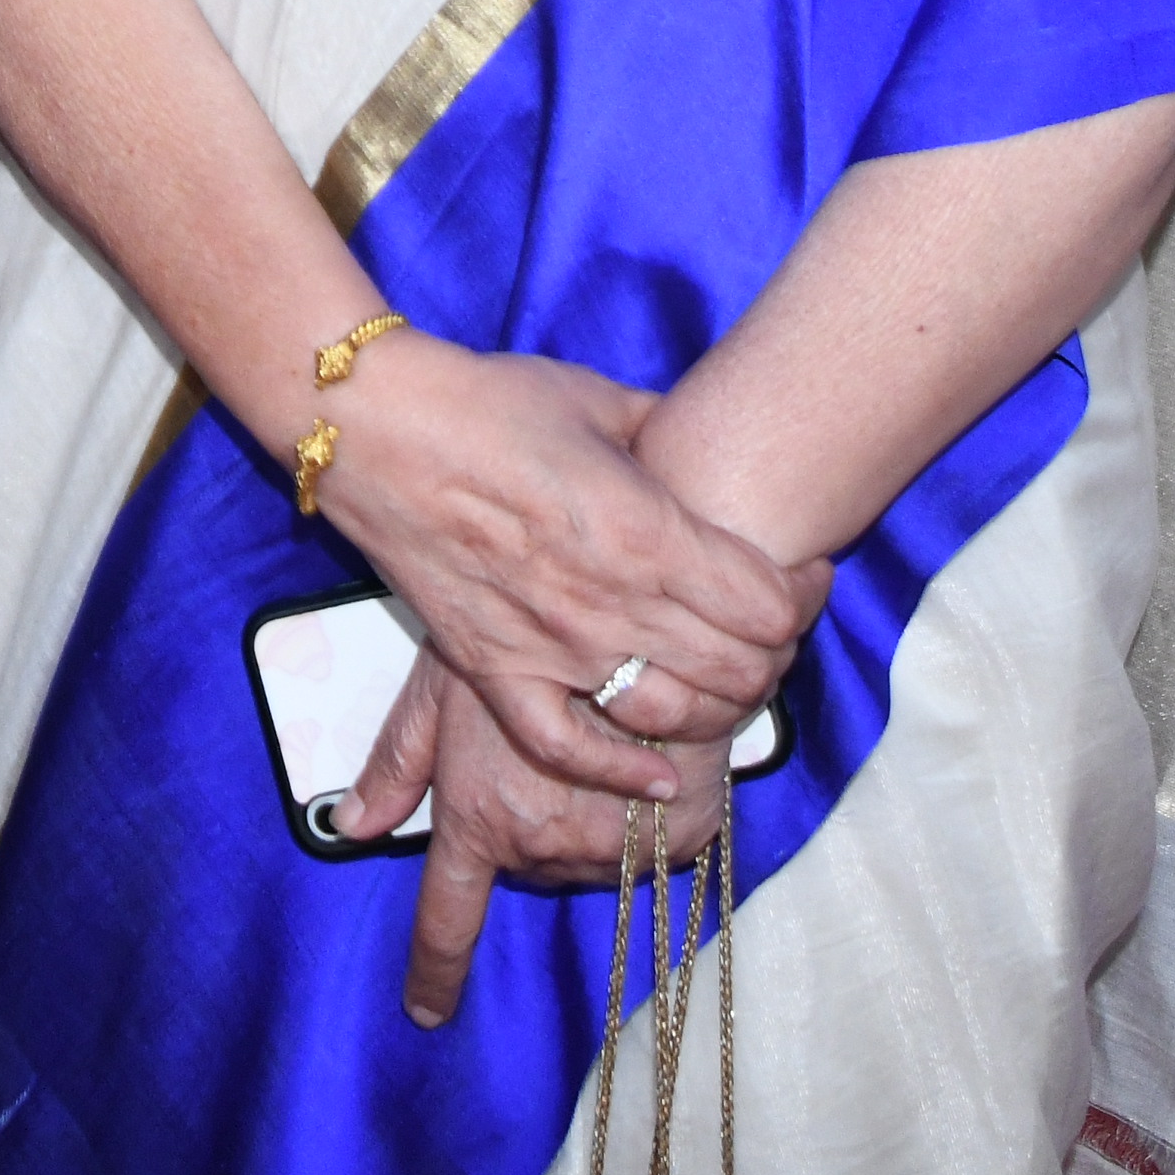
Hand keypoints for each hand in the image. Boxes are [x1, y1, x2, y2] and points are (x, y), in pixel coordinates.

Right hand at [313, 342, 815, 801]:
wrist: (375, 426)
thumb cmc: (487, 400)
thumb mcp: (597, 401)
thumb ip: (659, 434)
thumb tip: (694, 442)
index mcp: (649, 531)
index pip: (771, 606)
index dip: (800, 595)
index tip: (798, 577)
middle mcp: (613, 602)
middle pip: (739, 669)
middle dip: (769, 656)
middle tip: (761, 631)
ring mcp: (553, 646)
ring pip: (671, 714)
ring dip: (712, 709)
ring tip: (716, 682)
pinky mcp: (495, 670)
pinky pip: (569, 747)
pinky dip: (619, 772)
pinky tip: (657, 774)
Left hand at [340, 655, 738, 1029]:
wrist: (636, 612)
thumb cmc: (529, 634)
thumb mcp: (444, 682)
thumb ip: (397, 760)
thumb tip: (350, 823)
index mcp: (480, 816)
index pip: (448, 919)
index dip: (435, 972)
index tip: (426, 1012)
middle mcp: (543, 844)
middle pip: (529, 873)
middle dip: (527, 829)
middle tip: (540, 761)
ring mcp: (615, 848)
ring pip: (588, 867)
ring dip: (586, 827)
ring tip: (593, 753)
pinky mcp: (677, 840)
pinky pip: (650, 857)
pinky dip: (643, 824)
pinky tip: (639, 767)